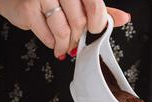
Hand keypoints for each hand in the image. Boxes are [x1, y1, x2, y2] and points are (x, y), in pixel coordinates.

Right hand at [0, 0, 129, 57]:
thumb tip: (124, 18)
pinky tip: (52, 41)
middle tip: (77, 40)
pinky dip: (52, 44)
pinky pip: (48, 37)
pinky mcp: (27, 9)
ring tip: (65, 46)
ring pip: (64, 32)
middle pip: (79, 22)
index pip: (95, 7)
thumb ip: (99, 8)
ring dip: (66, 44)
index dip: (97, 23)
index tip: (93, 28)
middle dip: (79, 37)